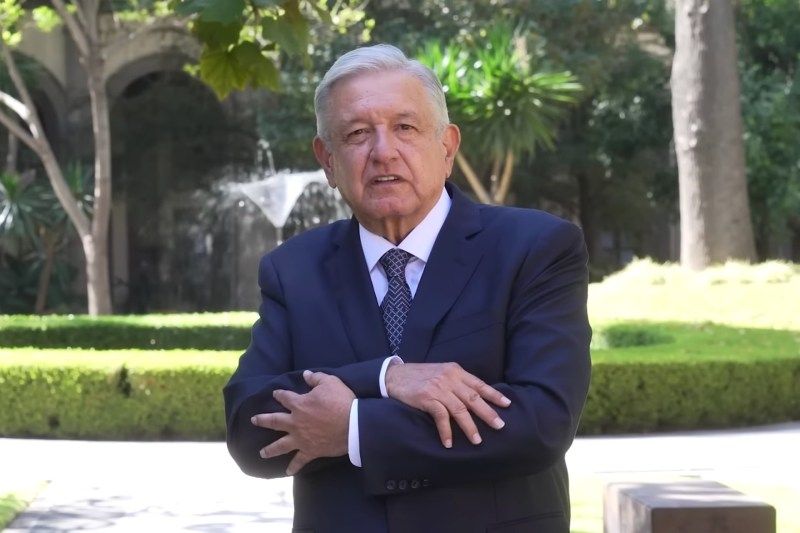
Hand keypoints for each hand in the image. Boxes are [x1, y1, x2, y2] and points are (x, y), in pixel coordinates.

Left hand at [251, 370, 354, 475]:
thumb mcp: (330, 383)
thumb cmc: (341, 401)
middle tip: (254, 420)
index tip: (275, 394)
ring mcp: (301, 439)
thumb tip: (306, 374)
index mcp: (299, 404)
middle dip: (262, 420)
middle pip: (274, 421)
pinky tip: (288, 472)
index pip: (285, 397)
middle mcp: (295, 422)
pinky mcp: (310, 451)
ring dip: (270, 449)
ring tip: (262, 453)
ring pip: (281, 445)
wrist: (353, 424)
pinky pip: (299, 461)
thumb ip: (316, 378)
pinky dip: (294, 467)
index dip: (279, 394)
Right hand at [385, 362, 510, 447]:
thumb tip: (473, 396)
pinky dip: (446, 431)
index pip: (479, 384)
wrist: (394, 375)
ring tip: (477, 441)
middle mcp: (449, 378)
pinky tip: (449, 442)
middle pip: (473, 398)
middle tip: (500, 426)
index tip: (507, 404)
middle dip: (488, 413)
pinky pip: (441, 417)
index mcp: (455, 371)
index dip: (494, 394)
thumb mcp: (441, 372)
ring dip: (469, 427)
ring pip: (460, 410)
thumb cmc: (419, 376)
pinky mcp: (427, 398)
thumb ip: (456, 381)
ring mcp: (438, 388)